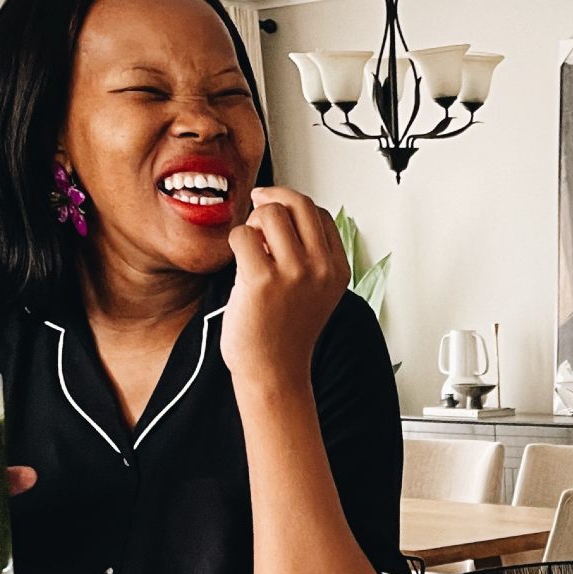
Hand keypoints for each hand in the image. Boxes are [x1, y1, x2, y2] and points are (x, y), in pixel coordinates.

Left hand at [223, 186, 350, 386]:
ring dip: (252, 224)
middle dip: (272, 201)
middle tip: (256, 214)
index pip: (320, 214)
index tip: (274, 211)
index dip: (293, 207)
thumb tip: (278, 209)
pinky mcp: (262, 281)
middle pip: (298, 203)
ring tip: (250, 248)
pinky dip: (235, 242)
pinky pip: (242, 235)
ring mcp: (294, 273)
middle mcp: (321, 268)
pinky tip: (239, 263)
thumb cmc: (285, 332)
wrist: (273, 372)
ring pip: (269, 213)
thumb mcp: (315, 291)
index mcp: (337, 269)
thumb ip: (310, 255)